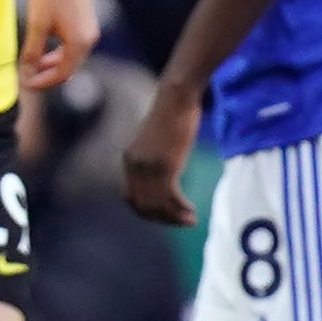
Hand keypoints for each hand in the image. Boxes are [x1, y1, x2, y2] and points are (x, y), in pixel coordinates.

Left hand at [19, 0, 99, 90]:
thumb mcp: (37, 23)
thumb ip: (33, 50)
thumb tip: (27, 71)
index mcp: (79, 44)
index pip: (61, 74)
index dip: (42, 82)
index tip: (24, 84)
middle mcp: (89, 41)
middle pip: (68, 68)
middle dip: (47, 75)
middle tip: (26, 77)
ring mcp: (90, 32)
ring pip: (71, 58)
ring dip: (52, 64)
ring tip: (32, 64)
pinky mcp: (87, 24)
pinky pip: (73, 47)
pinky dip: (59, 53)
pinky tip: (43, 49)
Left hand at [122, 80, 204, 226]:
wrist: (176, 98)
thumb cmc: (171, 113)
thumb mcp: (156, 140)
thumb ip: (153, 157)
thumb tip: (165, 172)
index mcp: (129, 160)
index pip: (131, 198)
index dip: (147, 213)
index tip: (165, 217)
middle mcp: (135, 167)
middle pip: (144, 206)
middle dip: (163, 219)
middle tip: (181, 222)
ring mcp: (149, 168)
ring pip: (158, 205)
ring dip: (174, 217)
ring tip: (190, 220)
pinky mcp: (165, 167)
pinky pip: (171, 198)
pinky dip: (181, 208)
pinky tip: (192, 210)